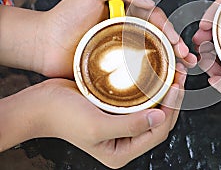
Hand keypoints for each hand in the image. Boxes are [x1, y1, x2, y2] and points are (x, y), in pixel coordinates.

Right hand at [0, 63, 186, 168]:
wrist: (40, 104)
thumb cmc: (62, 117)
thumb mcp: (96, 126)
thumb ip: (130, 126)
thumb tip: (159, 118)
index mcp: (122, 151)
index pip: (158, 132)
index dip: (171, 109)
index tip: (176, 87)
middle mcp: (125, 140)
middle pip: (160, 120)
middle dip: (173, 99)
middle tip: (179, 75)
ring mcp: (122, 124)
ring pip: (153, 108)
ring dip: (165, 91)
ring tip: (173, 72)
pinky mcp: (118, 109)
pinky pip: (142, 99)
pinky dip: (152, 88)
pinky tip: (157, 74)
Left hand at [39, 0, 195, 76]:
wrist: (43, 43)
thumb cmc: (66, 14)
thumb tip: (151, 3)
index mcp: (128, 14)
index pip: (156, 20)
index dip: (169, 31)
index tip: (177, 44)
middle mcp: (128, 32)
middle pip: (159, 40)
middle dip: (176, 49)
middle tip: (187, 61)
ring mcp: (122, 51)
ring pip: (152, 56)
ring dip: (170, 64)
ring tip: (182, 73)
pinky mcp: (115, 68)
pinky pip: (136, 72)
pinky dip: (152, 77)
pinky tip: (163, 83)